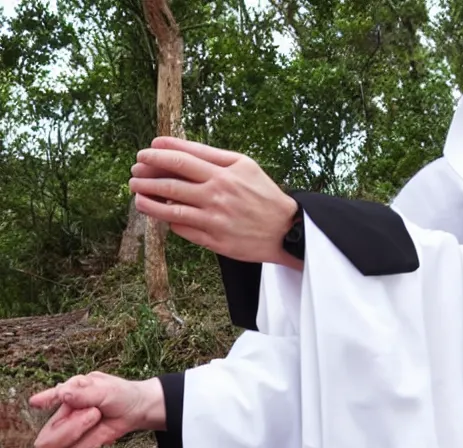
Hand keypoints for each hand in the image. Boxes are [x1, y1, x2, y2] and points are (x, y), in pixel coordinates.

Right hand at [29, 372, 164, 447]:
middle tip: (95, 413)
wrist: (137, 410)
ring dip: (77, 435)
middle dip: (69, 427)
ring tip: (98, 419)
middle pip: (49, 430)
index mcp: (71, 391)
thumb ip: (84, 393)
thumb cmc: (122, 394)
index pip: (52, 397)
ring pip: (56, 446)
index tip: (36, 403)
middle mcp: (65, 412)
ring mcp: (69, 430)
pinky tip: (100, 437)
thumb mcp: (107, 389)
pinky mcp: (77, 445)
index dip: (44, 400)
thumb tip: (61, 392)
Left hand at [129, 137, 300, 266]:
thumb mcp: (244, 165)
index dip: (158, 154)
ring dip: (148, 200)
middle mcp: (218, 194)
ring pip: (170, 209)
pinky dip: (170, 221)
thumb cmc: (264, 194)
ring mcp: (214, 219)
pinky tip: (162, 215)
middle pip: (170, 182)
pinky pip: (183, 229)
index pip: (182, 158)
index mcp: (225, 172)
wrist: (286, 229)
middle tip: (133, 173)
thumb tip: (175, 149)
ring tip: (137, 195)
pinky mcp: (214, 240)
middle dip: (146, 176)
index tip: (145, 152)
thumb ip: (212, 155)